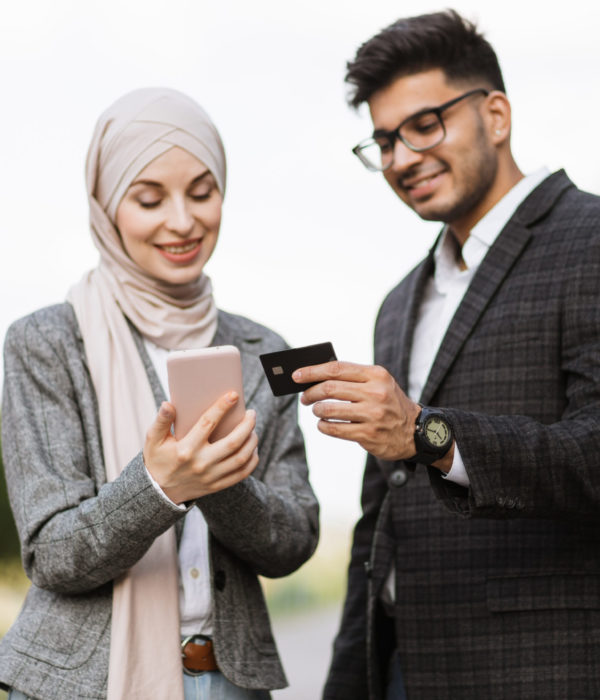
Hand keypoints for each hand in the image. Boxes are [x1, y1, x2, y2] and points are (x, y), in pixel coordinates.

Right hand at [143, 392, 258, 504]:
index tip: (234, 395)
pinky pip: (242, 473)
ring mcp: (211, 476)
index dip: (222, 407)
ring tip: (253, 428)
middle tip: (251, 413)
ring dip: (252, 441)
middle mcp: (201, 463)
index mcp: (186, 449)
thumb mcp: (153, 440)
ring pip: (241, 458)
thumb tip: (168, 404)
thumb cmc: (157, 460)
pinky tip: (253, 448)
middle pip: (233, 442)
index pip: (207, 423)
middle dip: (247, 425)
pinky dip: (252, 459)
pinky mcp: (217, 485)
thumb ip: (161, 421)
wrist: (158, 492)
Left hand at [294, 361, 420, 460]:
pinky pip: (335, 429)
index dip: (312, 371)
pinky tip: (323, 424)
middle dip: (311, 392)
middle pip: (330, 388)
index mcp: (376, 375)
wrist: (416, 431)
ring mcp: (373, 414)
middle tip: (304, 398)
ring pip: (329, 409)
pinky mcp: (369, 434)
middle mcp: (375, 393)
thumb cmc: (389, 403)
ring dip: (317, 410)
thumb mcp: (379, 383)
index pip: (336, 369)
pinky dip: (323, 426)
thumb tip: (316, 376)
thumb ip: (353, 377)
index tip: (296, 375)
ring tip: (316, 410)